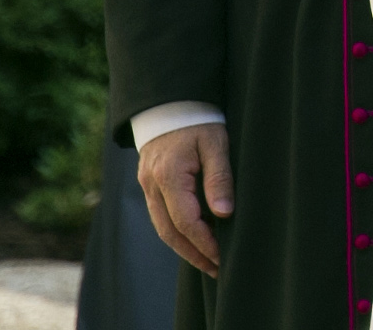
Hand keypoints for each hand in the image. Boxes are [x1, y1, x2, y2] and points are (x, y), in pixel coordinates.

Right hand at [140, 122, 233, 275]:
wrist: (171, 102)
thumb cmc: (199, 121)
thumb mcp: (216, 143)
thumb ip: (220, 177)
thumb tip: (225, 214)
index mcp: (169, 175)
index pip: (185, 221)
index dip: (204, 242)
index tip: (222, 256)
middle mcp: (152, 185)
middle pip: (169, 231)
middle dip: (193, 254)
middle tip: (216, 269)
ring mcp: (147, 185)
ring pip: (162, 226)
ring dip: (184, 247)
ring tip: (208, 261)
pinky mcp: (149, 184)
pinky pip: (160, 215)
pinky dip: (176, 231)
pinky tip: (194, 238)